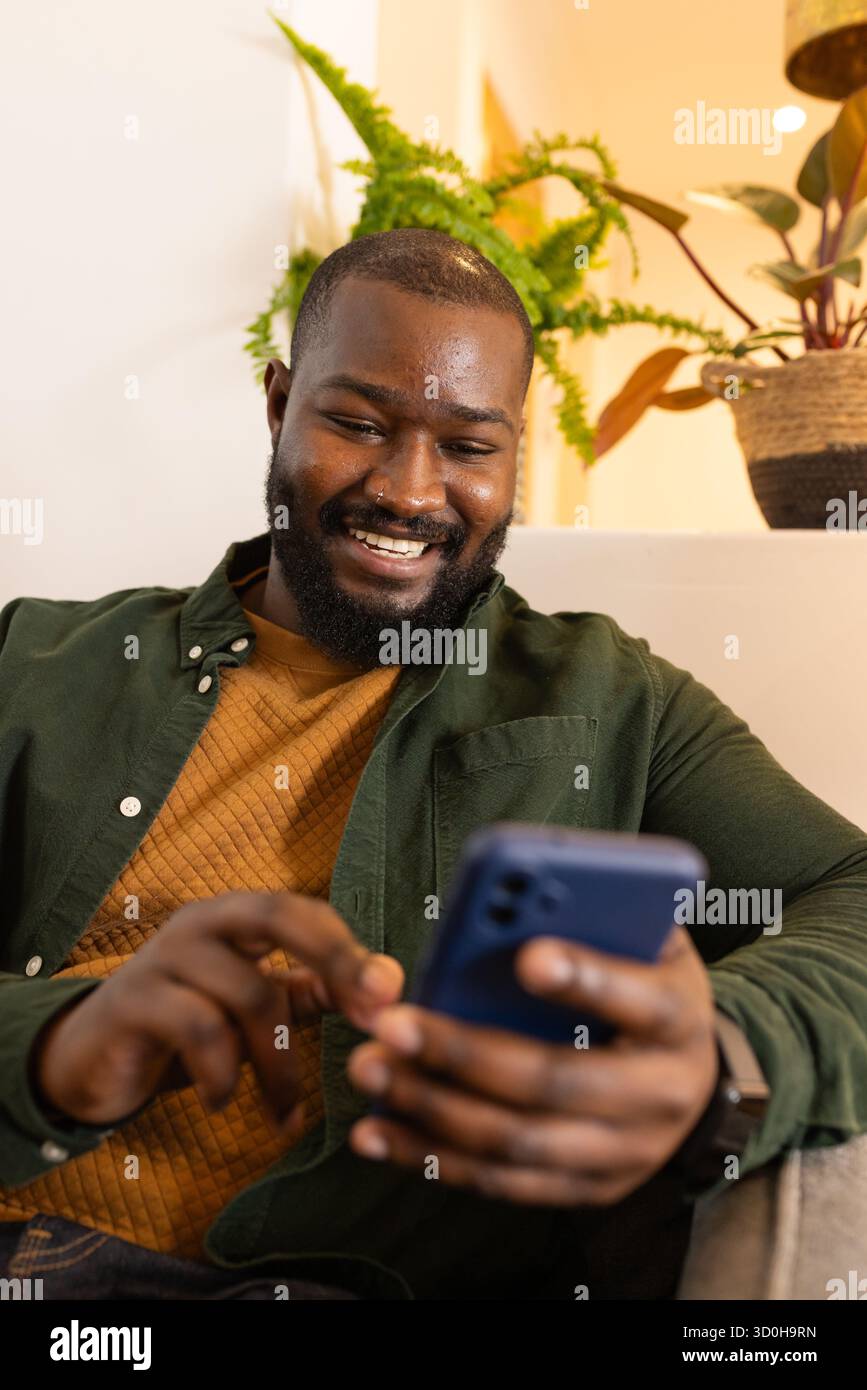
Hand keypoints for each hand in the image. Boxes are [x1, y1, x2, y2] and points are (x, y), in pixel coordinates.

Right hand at [32, 891, 402, 1132]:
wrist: (91, 1060)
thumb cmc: (184, 1026)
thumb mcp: (251, 1006)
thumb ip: (309, 990)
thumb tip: (387, 982)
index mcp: (234, 918)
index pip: (303, 911)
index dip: (349, 950)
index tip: (390, 997)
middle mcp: (202, 923)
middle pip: (277, 916)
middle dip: (336, 959)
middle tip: (374, 1013)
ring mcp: (164, 957)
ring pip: (248, 993)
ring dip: (279, 1064)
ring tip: (283, 1111)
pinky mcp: (133, 1001)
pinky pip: (199, 1030)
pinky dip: (224, 1075)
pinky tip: (223, 1102)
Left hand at [347, 926, 718, 1205]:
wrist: (691, 1074)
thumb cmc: (645, 980)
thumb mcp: (644, 938)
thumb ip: (599, 915)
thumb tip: (522, 896)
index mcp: (678, 1019)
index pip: (637, 1000)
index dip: (585, 979)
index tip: (527, 956)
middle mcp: (660, 1096)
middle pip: (554, 1082)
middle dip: (464, 1054)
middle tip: (392, 1024)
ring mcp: (623, 1154)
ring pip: (516, 1142)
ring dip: (432, 1109)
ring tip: (370, 1068)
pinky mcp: (585, 1189)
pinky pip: (500, 1182)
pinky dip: (431, 1158)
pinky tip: (375, 1131)